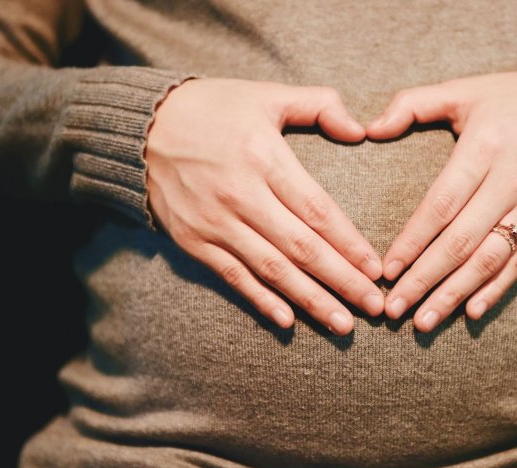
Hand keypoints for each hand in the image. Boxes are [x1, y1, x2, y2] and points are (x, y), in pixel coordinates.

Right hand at [145, 78, 383, 334]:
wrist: (140, 127)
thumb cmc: (213, 108)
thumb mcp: (266, 95)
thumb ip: (318, 105)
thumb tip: (360, 130)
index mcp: (263, 157)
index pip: (317, 210)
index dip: (349, 244)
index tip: (376, 269)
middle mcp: (240, 195)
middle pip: (301, 248)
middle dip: (342, 281)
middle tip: (375, 307)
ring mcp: (214, 223)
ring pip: (272, 270)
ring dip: (310, 300)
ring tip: (344, 324)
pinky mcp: (193, 241)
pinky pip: (233, 277)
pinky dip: (261, 300)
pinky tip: (288, 321)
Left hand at [366, 69, 516, 331]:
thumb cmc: (515, 100)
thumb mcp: (465, 89)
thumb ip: (413, 105)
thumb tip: (369, 129)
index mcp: (485, 149)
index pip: (441, 204)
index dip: (412, 241)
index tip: (386, 269)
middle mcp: (510, 183)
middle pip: (461, 242)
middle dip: (424, 279)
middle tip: (393, 308)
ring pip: (488, 261)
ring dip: (454, 295)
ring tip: (423, 322)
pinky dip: (495, 291)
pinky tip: (470, 313)